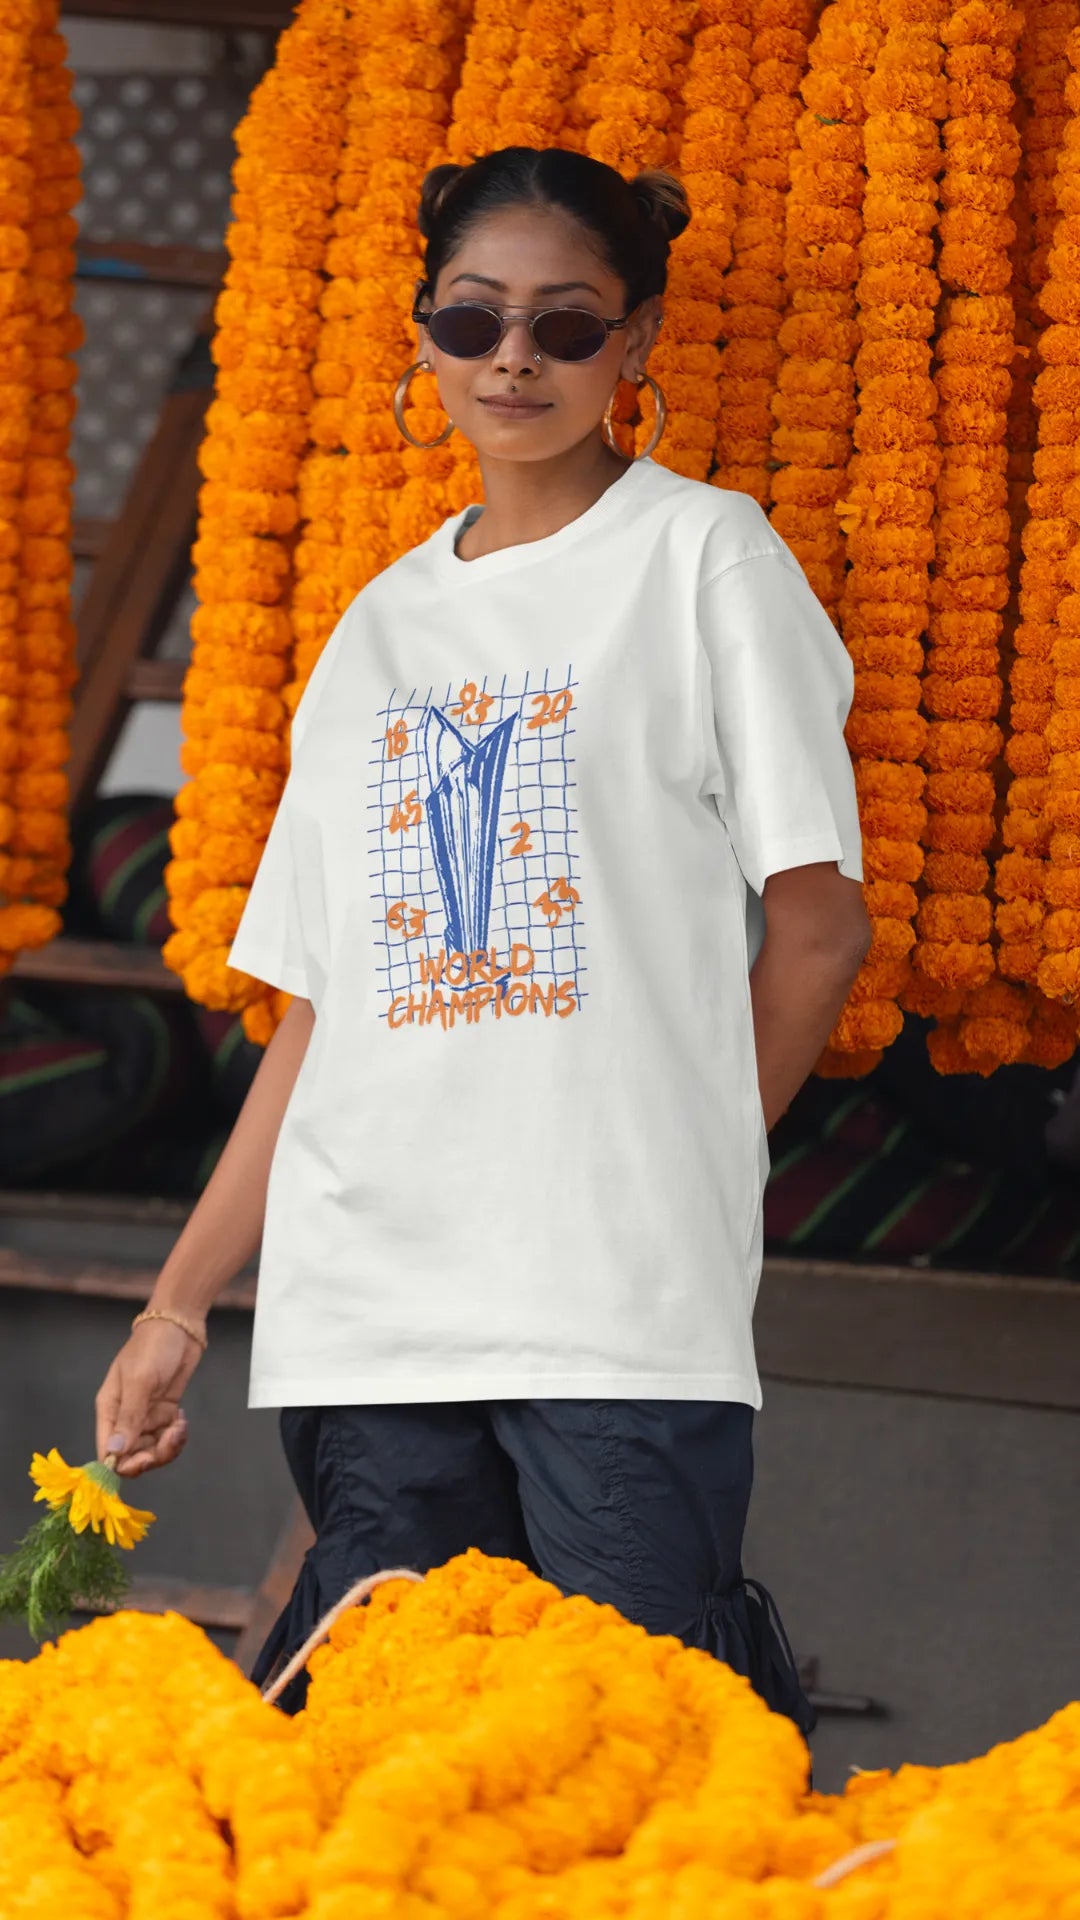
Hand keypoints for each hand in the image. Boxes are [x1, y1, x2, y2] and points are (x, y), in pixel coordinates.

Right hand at [95, 1319, 204, 1475]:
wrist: (180, 1327)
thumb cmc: (153, 1348)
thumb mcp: (140, 1381)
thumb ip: (129, 1416)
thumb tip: (115, 1452)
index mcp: (109, 1409)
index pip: (107, 1450)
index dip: (123, 1463)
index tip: (144, 1460)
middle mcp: (125, 1417)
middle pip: (132, 1456)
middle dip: (152, 1455)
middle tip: (170, 1438)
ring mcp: (146, 1416)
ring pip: (152, 1450)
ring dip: (168, 1445)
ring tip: (179, 1426)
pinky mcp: (164, 1413)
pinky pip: (167, 1438)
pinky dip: (177, 1436)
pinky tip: (182, 1420)